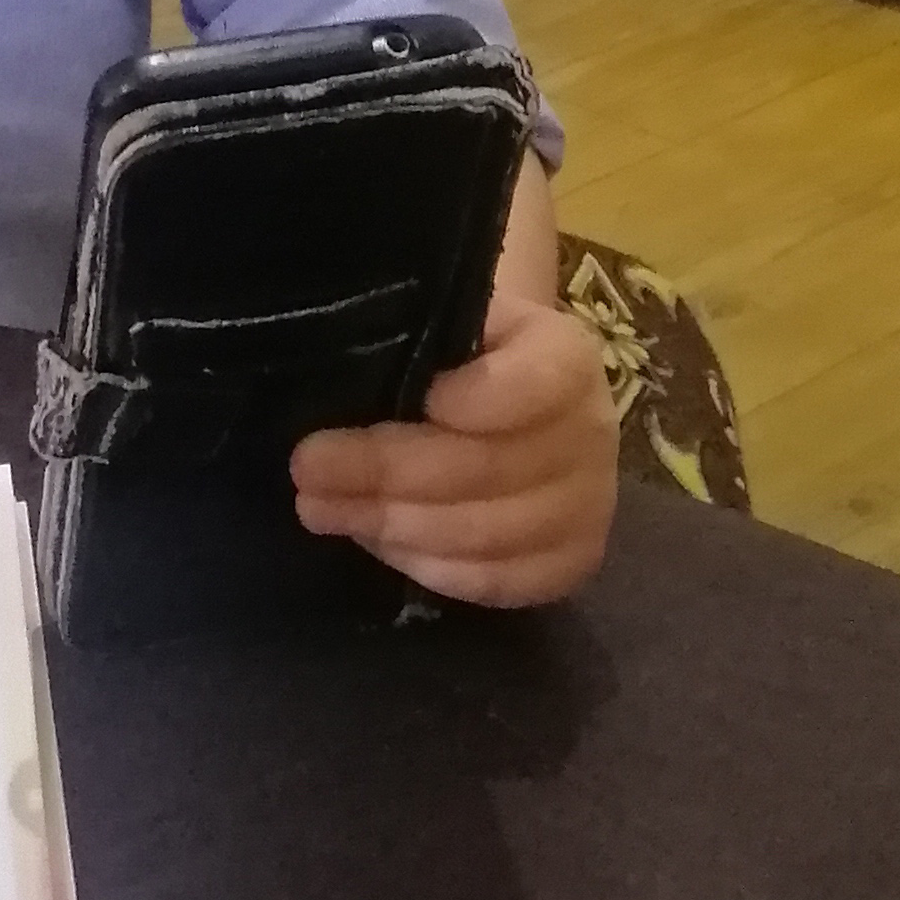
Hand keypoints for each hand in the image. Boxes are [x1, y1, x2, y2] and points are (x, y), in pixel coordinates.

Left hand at [288, 280, 618, 607]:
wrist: (511, 392)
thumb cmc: (461, 350)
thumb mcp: (445, 317)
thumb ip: (414, 336)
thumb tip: (340, 369)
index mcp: (566, 356)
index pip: (535, 383)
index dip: (478, 399)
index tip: (418, 398)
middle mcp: (591, 431)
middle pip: (491, 467)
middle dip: (387, 471)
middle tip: (307, 468)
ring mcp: (589, 504)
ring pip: (490, 533)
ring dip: (395, 525)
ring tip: (321, 508)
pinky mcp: (572, 560)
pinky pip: (502, 582)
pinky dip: (433, 568)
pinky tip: (379, 544)